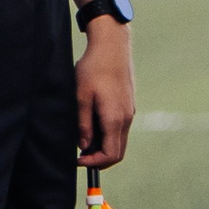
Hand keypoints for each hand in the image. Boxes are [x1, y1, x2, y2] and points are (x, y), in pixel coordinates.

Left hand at [75, 23, 134, 169]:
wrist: (112, 46)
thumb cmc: (93, 68)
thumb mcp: (81, 96)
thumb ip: (83, 124)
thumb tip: (84, 146)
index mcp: (114, 119)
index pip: (110, 155)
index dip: (94, 163)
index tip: (78, 159)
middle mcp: (126, 118)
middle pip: (118, 152)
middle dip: (99, 158)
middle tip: (80, 154)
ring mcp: (130, 112)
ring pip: (120, 141)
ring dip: (103, 146)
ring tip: (84, 138)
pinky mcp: (128, 105)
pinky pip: (121, 129)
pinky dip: (108, 135)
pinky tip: (94, 124)